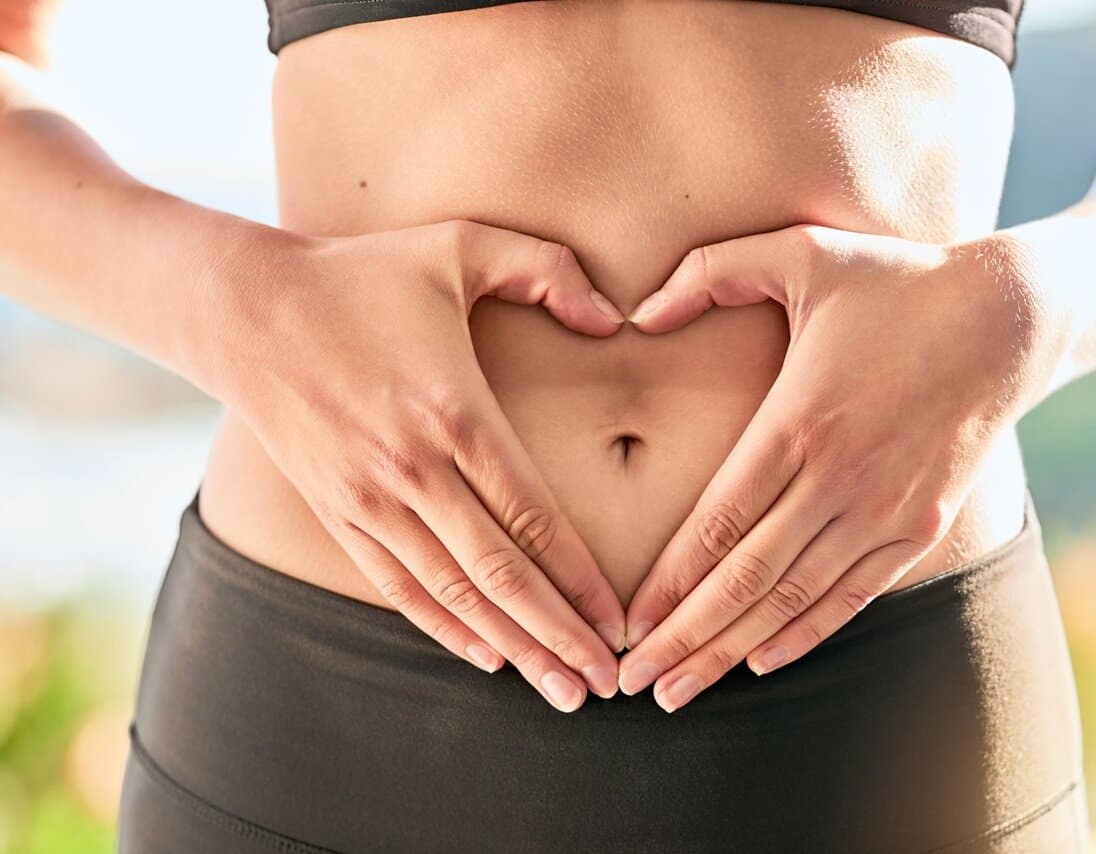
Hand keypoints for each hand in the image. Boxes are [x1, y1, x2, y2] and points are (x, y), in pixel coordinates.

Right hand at [208, 220, 628, 711]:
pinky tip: (487, 655)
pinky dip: (445, 626)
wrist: (244, 309)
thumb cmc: (363, 273)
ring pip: (454, 594)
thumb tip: (613, 318)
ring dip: (512, 647)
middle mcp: (414, 471)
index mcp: (456, 413)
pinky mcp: (339, 512)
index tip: (620, 624)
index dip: (582, 581)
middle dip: (560, 636)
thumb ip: (547, 269)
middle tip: (607, 684)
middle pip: (502, 575)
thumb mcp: (460, 245)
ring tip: (560, 690)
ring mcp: (370, 500)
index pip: (534, 519)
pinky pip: (399, 586)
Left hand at [617, 225, 1057, 709]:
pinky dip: (805, 632)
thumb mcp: (801, 253)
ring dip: (732, 651)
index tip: (624, 626)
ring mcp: (885, 511)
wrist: (1012, 318)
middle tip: (633, 685)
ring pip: (794, 600)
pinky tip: (761, 661)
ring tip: (679, 693)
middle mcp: (839, 480)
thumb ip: (708, 271)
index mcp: (798, 422)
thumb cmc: (896, 281)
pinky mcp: (922, 525)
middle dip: (684, 639)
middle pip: (745, 580)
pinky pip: (852, 595)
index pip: (715, 525)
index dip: (666, 585)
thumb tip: (636, 311)